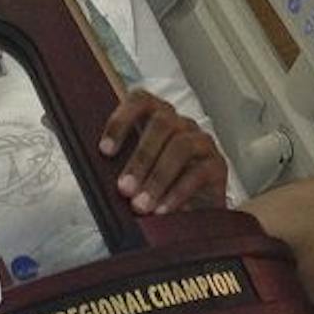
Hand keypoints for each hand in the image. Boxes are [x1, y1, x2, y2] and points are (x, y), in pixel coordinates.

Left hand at [98, 89, 226, 213]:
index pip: (140, 101)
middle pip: (161, 124)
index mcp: (156, 116)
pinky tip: (162, 210)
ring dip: (157, 177)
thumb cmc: (156, 186)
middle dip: (140, 158)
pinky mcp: (217, 165)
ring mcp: (201, 141)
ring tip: (141, 204)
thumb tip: (95, 172)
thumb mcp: (136, 172)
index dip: (121, 120)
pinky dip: (176, 193)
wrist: (195, 212)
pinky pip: (197, 173)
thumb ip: (120, 164)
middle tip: (124, 188)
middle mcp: (181, 123)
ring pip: (180, 147)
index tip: (105, 150)